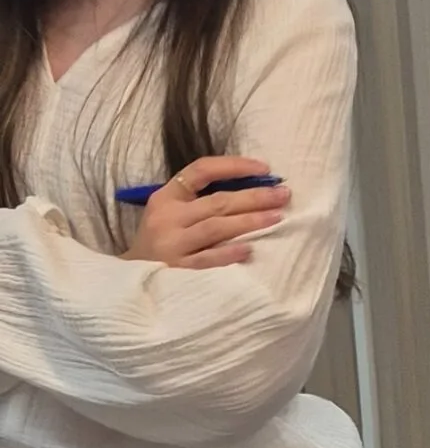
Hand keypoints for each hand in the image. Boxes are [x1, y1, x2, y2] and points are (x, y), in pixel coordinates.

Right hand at [126, 155, 289, 268]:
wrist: (128, 280)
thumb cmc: (159, 243)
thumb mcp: (169, 215)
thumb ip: (199, 202)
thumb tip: (252, 191)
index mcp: (166, 197)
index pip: (202, 170)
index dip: (234, 166)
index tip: (264, 168)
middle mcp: (168, 217)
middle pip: (217, 202)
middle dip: (254, 197)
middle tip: (283, 195)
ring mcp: (172, 244)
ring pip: (215, 227)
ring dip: (249, 221)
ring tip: (277, 217)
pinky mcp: (177, 270)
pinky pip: (207, 260)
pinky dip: (228, 254)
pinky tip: (249, 250)